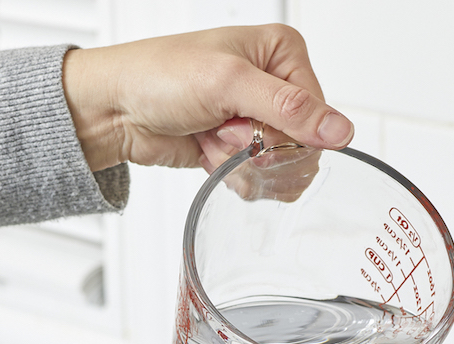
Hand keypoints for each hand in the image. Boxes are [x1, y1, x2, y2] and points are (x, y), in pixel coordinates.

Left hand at [62, 24, 352, 172]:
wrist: (113, 109)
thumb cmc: (157, 77)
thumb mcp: (227, 83)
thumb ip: (287, 109)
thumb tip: (340, 131)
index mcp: (282, 53)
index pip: (317, 113)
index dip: (284, 133)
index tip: (248, 127)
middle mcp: (274, 85)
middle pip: (302, 145)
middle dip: (259, 149)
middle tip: (223, 131)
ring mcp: (255, 119)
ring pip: (281, 168)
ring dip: (241, 164)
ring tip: (211, 139)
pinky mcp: (239, 149)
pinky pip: (259, 180)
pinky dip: (232, 175)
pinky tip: (208, 154)